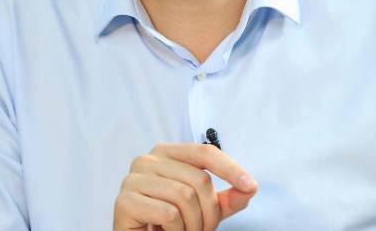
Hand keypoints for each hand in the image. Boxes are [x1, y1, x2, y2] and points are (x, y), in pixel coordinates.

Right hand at [113, 142, 258, 230]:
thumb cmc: (169, 223)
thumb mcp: (204, 209)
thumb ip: (227, 198)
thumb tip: (250, 187)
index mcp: (167, 153)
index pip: (205, 152)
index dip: (230, 168)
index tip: (251, 185)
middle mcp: (147, 159)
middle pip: (198, 180)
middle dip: (209, 213)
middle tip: (202, 230)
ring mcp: (133, 178)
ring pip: (184, 197)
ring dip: (193, 225)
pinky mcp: (124, 200)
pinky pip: (167, 214)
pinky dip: (175, 230)